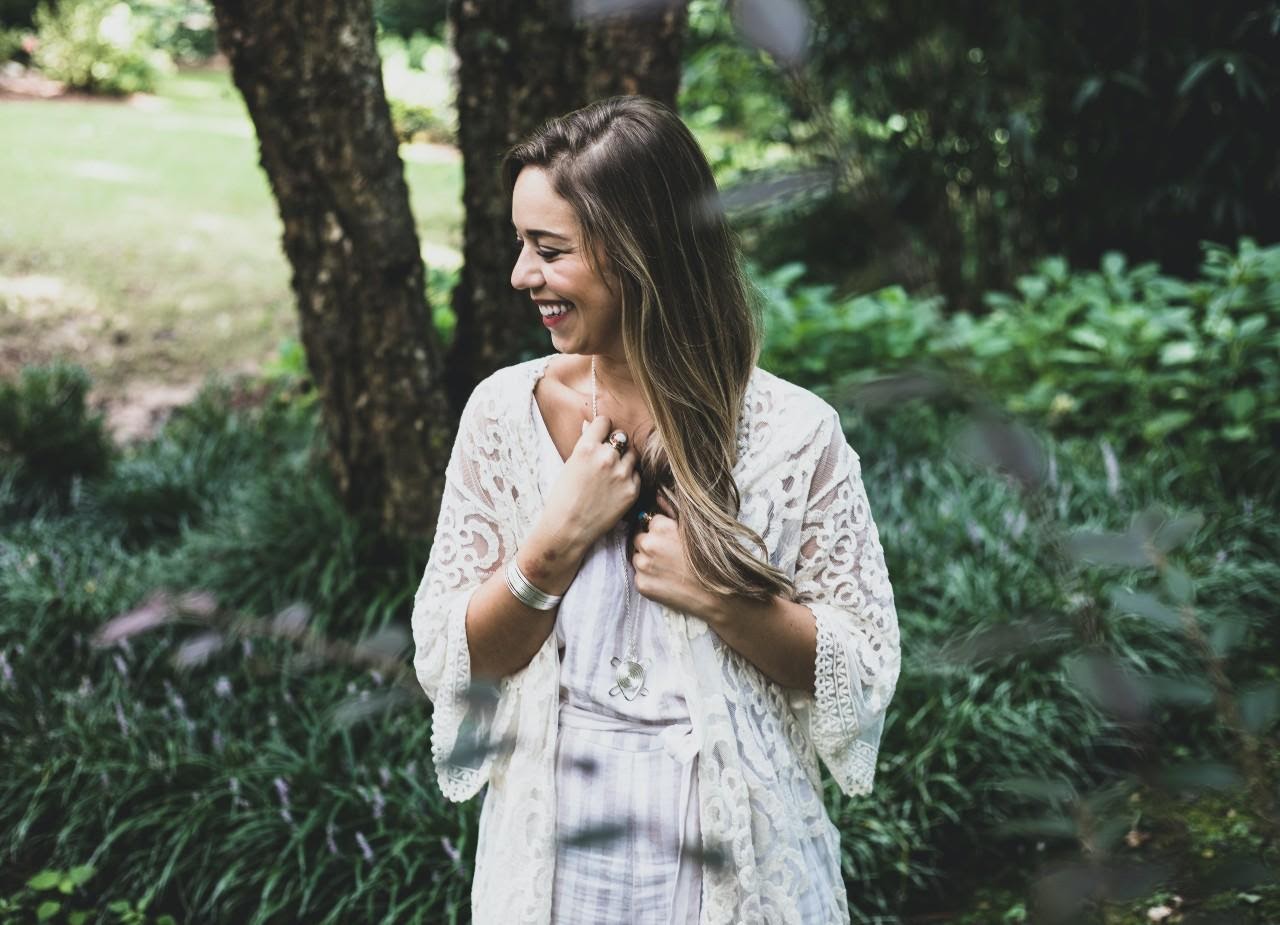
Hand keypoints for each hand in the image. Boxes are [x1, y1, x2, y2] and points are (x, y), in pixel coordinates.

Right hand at [534, 414, 639, 558]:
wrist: (568, 529)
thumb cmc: (562, 498)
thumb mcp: (569, 465)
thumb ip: (585, 446)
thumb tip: (592, 426)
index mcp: (587, 448)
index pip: (605, 422)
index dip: (603, 428)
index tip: (602, 436)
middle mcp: (607, 457)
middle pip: (621, 437)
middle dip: (615, 446)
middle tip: (607, 459)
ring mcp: (622, 474)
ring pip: (632, 455)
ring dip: (625, 461)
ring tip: (611, 476)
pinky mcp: (632, 490)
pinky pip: (637, 475)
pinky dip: (630, 479)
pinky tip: (616, 489)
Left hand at [631, 493, 724, 621]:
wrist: (715, 595)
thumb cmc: (709, 560)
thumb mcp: (692, 530)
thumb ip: (671, 510)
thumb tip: (657, 494)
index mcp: (661, 527)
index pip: (650, 522)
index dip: (660, 531)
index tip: (671, 541)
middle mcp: (648, 544)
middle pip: (640, 539)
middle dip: (650, 545)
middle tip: (670, 556)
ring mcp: (643, 565)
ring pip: (637, 558)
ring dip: (647, 562)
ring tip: (669, 570)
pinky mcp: (641, 584)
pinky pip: (639, 577)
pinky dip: (648, 579)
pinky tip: (666, 581)